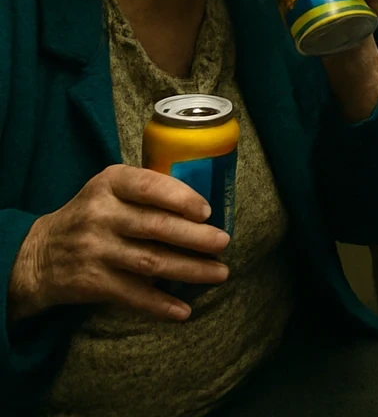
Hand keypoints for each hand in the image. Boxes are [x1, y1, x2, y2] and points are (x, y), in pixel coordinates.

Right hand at [7, 166, 228, 324]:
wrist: (38, 255)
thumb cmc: (91, 216)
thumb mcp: (110, 190)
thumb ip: (147, 191)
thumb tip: (205, 208)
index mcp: (109, 184)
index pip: (149, 186)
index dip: (181, 198)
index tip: (207, 211)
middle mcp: (100, 215)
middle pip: (156, 226)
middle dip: (196, 237)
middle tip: (223, 243)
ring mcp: (95, 250)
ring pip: (151, 262)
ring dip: (190, 270)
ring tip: (219, 273)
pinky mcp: (92, 283)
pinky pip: (132, 295)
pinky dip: (160, 305)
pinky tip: (183, 311)